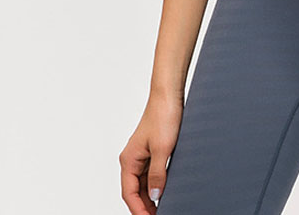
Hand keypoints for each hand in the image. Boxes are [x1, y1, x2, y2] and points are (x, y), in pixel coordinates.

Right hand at [119, 92, 183, 213]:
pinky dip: (157, 183)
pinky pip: (152, 172)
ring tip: (163, 206)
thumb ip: (158, 174)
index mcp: (129, 160)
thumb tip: (155, 196)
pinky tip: (166, 189)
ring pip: (144, 182)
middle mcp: (133, 159)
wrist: (169, 95)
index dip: (138, 209)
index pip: (129, 193)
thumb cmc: (163, 116)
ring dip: (152, 195)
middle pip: (135, 191)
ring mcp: (143, 154)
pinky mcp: (153, 149)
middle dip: (145, 205)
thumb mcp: (163, 149)